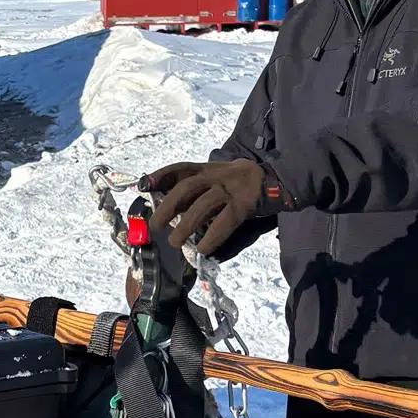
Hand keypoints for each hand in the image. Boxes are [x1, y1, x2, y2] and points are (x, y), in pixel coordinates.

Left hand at [142, 159, 292, 254]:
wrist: (274, 181)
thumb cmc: (236, 185)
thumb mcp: (214, 179)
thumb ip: (192, 190)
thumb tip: (164, 207)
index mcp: (206, 169)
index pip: (180, 168)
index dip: (161, 176)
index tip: (143, 187)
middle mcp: (216, 176)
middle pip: (187, 186)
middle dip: (168, 205)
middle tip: (155, 225)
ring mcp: (231, 189)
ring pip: (204, 204)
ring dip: (186, 224)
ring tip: (175, 242)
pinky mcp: (244, 205)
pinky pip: (225, 221)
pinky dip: (212, 236)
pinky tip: (202, 248)